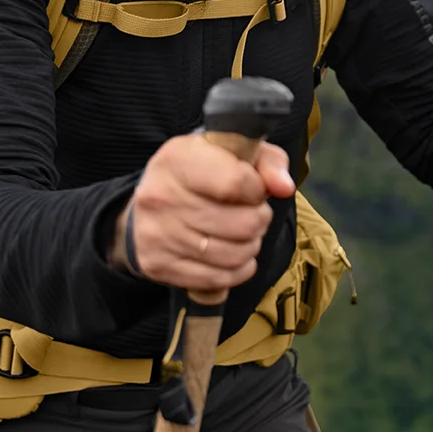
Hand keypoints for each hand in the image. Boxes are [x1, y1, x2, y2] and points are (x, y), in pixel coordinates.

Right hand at [110, 133, 295, 290]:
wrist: (149, 204)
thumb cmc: (201, 171)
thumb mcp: (235, 151)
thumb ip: (268, 162)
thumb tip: (284, 188)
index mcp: (179, 159)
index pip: (235, 183)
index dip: (258, 190)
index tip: (255, 189)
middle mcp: (162, 196)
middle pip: (242, 224)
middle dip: (260, 220)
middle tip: (255, 214)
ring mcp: (158, 234)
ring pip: (233, 256)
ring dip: (251, 247)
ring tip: (246, 234)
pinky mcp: (158, 265)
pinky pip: (217, 280)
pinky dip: (237, 271)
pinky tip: (235, 255)